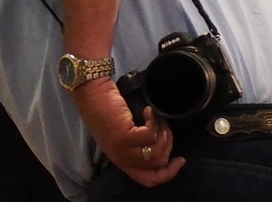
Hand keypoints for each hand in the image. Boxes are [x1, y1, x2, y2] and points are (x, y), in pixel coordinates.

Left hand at [70, 78, 184, 186]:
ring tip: (158, 119)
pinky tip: (148, 111)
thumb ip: (137, 146)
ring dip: (163, 133)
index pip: (149, 180)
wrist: (90, 92)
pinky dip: (154, 122)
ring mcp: (122, 148)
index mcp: (121, 161)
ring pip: (156, 151)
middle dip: (168, 145)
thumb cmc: (106, 109)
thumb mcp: (121, 134)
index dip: (168, 173)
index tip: (180, 159)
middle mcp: (121, 159)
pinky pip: (150, 135)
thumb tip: (164, 147)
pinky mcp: (123, 135)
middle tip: (165, 128)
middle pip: (158, 164)